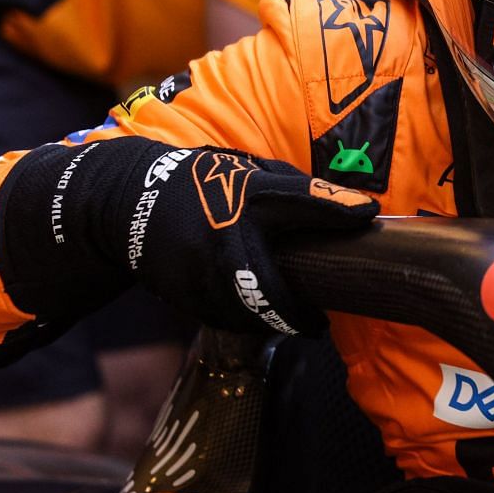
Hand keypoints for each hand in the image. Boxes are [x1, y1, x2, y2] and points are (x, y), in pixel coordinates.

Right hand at [6, 137, 377, 337]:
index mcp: (244, 196)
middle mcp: (223, 235)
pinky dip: (247, 321)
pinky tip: (260, 317)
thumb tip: (346, 207)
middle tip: (318, 321)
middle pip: (269, 289)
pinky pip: (225, 318)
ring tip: (296, 320)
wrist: (127, 204)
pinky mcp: (184, 295)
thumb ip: (289, 187)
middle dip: (298, 314)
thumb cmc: (201, 184)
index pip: (298, 200)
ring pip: (248, 314)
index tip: (367, 214)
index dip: (334, 208)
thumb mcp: (245, 171)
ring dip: (274, 321)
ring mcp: (199, 271)